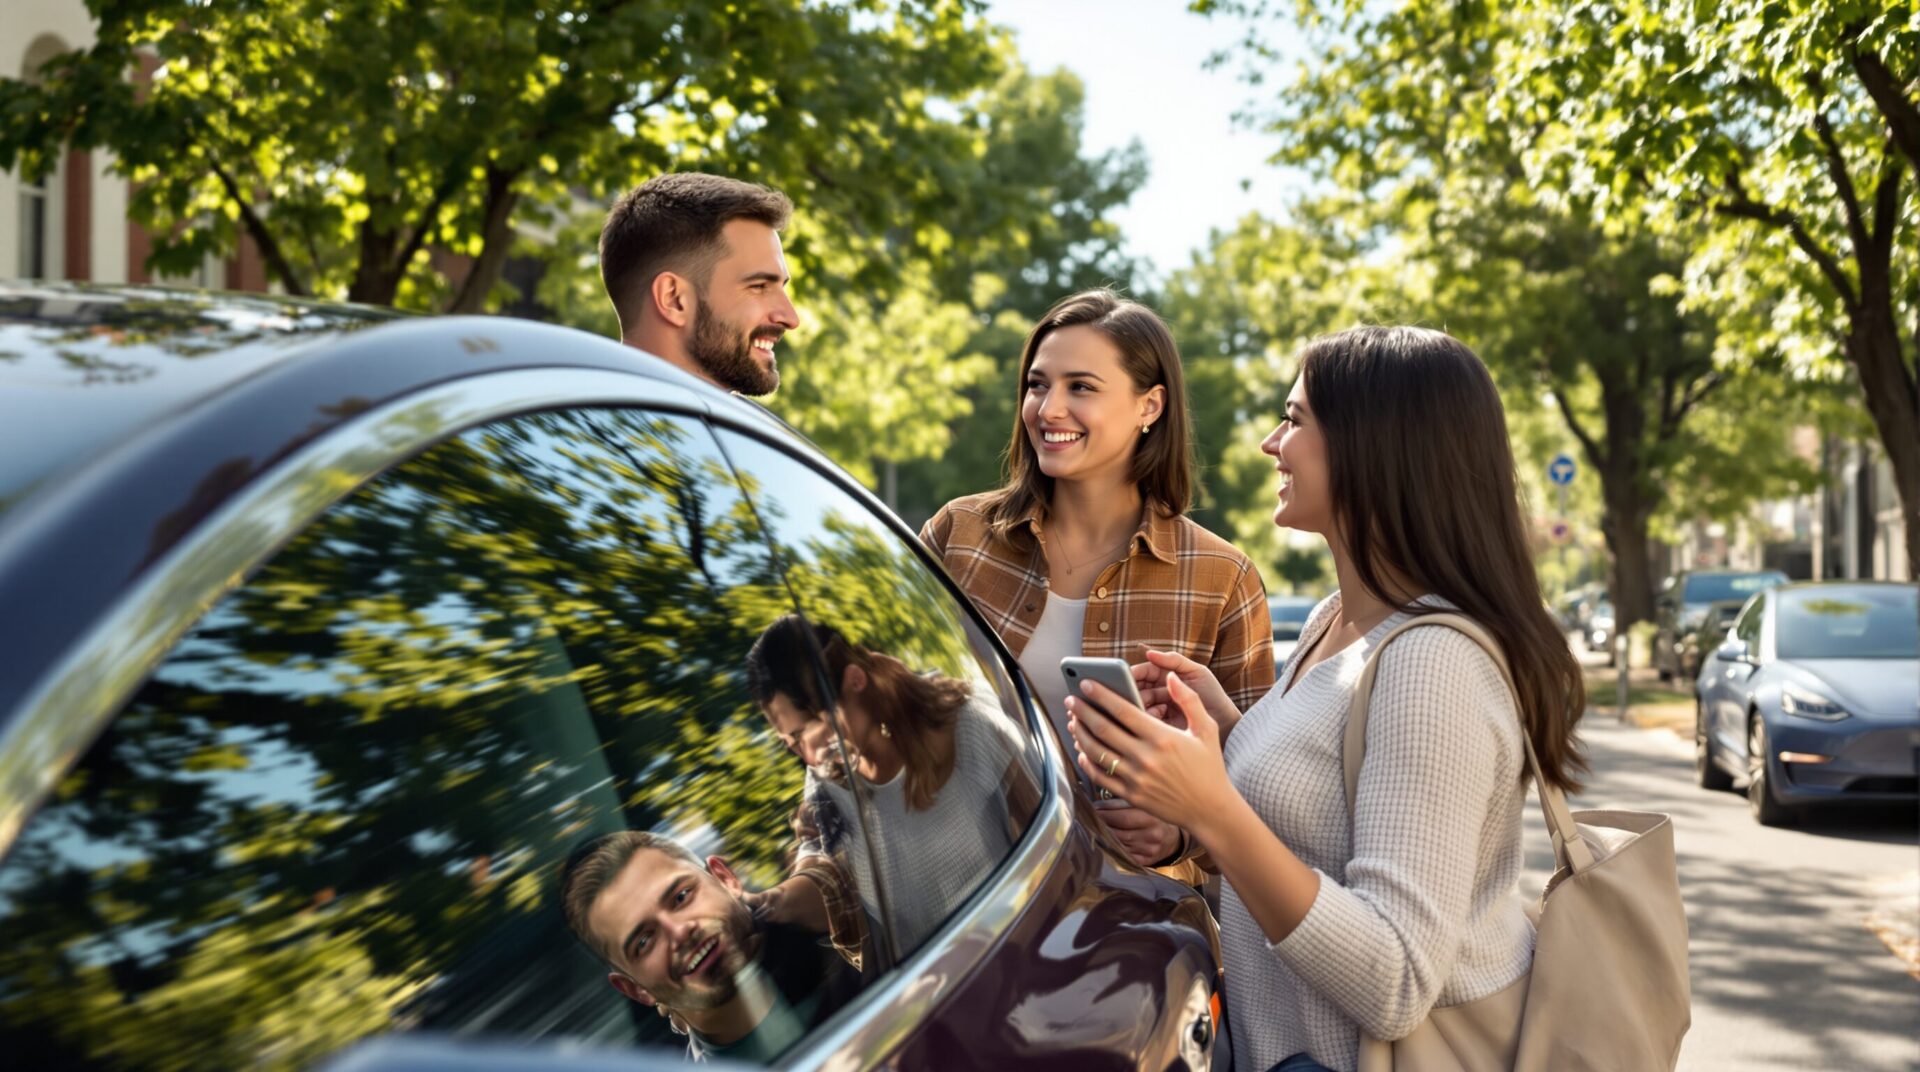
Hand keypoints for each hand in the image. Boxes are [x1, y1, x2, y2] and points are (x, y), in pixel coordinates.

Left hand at [1066, 671, 1231, 833]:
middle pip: (1103, 729)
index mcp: (1162, 737)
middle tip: (1070, 699)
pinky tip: (1082, 751)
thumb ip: (1188, 699)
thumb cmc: (1209, 767)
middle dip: (1082, 711)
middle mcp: (1145, 757)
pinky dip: (1087, 762)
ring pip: (1096, 752)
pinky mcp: (1131, 795)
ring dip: (1080, 734)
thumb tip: (1170, 676)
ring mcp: (1136, 778)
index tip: (1086, 683)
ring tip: (1073, 722)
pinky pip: (1100, 777)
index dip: (1100, 694)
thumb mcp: (1206, 729)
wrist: (1210, 809)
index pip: (1122, 710)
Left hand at [1094, 802, 1183, 866]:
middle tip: (1091, 820)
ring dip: (1106, 838)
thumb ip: (1120, 804)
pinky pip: (1124, 855)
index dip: (1106, 815)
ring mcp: (1149, 851)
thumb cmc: (1153, 818)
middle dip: (1104, 826)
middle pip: (1120, 833)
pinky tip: (1108, 843)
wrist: (1172, 837)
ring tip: (1097, 830)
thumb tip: (1096, 806)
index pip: (1124, 818)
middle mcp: (1152, 835)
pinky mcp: (1145, 861)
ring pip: (1120, 845)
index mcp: (1152, 818)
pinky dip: (1114, 848)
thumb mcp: (1142, 806)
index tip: (1092, 811)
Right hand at [1131, 649, 1237, 734]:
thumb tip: (1149, 653)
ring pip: (1140, 704)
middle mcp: (1160, 692)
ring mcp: (1160, 709)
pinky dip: (1146, 717)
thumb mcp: (1197, 672)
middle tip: (1127, 691)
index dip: (1134, 672)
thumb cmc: (1213, 694)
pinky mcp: (1161, 726)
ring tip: (1140, 703)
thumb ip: (1174, 660)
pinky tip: (1152, 715)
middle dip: (1131, 688)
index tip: (1126, 674)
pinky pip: (1147, 720)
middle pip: (1138, 687)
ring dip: (1137, 703)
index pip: (1145, 671)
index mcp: (1167, 676)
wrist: (1226, 723)